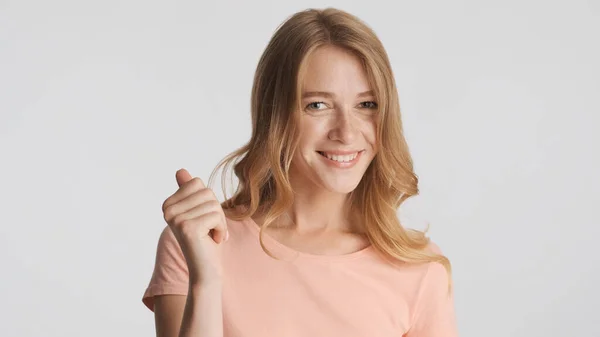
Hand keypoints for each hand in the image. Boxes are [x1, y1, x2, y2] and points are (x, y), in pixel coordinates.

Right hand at [162, 168, 227, 284]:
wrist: (206, 270)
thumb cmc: (206, 241)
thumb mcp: (199, 212)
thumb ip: (189, 192)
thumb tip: (180, 170)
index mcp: (168, 204)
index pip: (198, 183)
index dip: (208, 201)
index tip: (204, 219)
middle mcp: (167, 210)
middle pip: (207, 192)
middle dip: (216, 211)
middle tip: (210, 230)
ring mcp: (175, 219)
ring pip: (213, 203)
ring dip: (219, 221)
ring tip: (210, 236)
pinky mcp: (187, 228)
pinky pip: (215, 216)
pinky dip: (221, 229)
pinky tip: (213, 240)